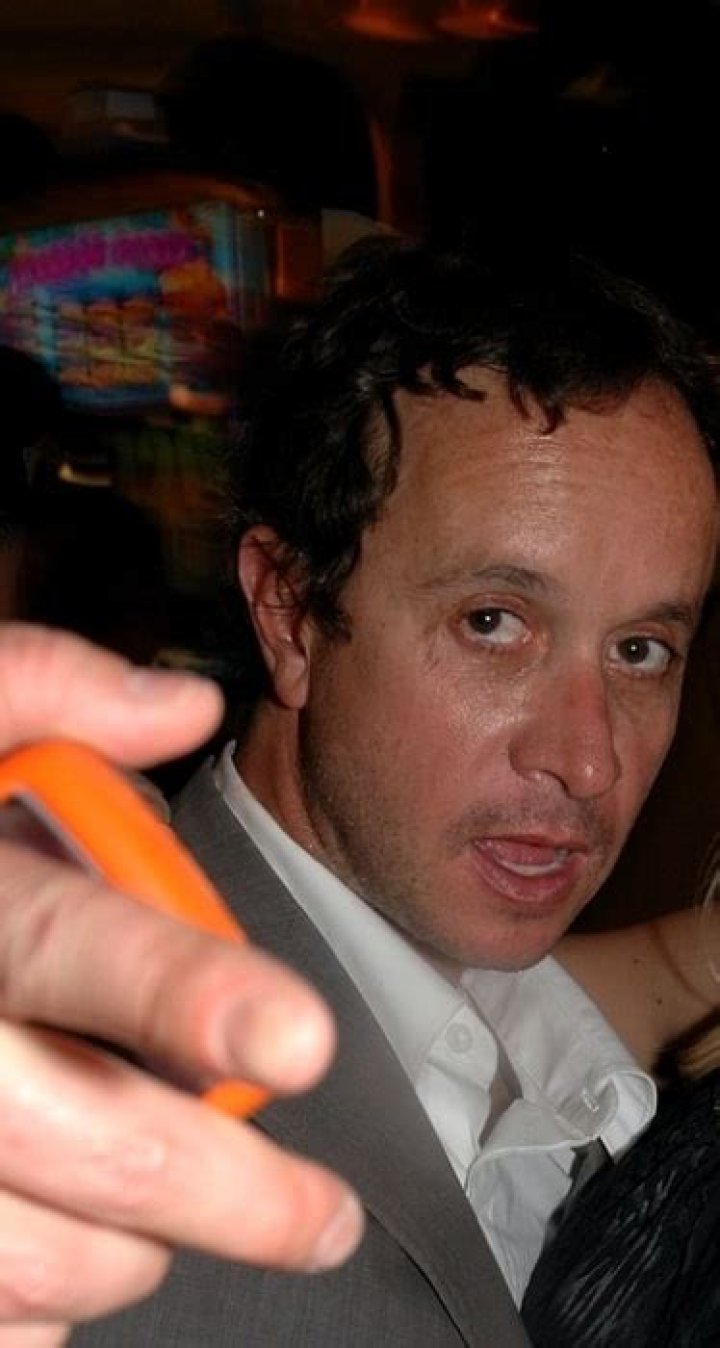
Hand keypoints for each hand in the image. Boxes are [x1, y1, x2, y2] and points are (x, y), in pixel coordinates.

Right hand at [0, 626, 362, 1346]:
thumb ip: (46, 690)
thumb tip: (181, 707)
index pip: (64, 943)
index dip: (181, 993)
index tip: (295, 1040)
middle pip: (84, 1138)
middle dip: (229, 1192)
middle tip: (321, 1217)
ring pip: (31, 1254)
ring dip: (140, 1252)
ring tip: (194, 1209)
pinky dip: (47, 1305)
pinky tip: (78, 1252)